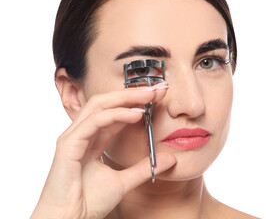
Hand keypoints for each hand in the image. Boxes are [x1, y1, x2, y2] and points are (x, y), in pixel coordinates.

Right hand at [31, 86, 175, 218]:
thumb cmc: (88, 202)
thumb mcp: (124, 181)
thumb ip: (144, 168)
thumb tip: (170, 159)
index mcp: (93, 139)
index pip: (115, 113)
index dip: (136, 103)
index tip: (159, 97)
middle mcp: (83, 134)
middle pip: (107, 103)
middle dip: (133, 94)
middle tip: (158, 89)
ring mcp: (74, 137)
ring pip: (100, 106)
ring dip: (126, 98)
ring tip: (150, 96)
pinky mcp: (68, 144)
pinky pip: (94, 122)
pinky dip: (116, 114)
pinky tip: (136, 114)